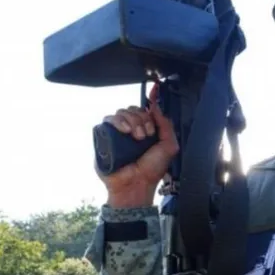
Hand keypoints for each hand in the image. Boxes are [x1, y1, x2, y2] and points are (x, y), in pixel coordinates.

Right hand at [97, 84, 178, 207]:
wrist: (136, 184)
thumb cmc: (152, 169)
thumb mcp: (168, 146)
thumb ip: (166, 125)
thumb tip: (156, 106)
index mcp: (147, 130)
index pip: (146, 109)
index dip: (151, 99)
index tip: (155, 89)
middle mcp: (132, 129)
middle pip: (135, 109)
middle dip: (143, 119)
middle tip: (146, 135)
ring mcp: (118, 133)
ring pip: (122, 112)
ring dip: (132, 121)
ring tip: (137, 137)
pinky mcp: (105, 137)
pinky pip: (108, 119)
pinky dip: (117, 121)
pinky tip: (124, 131)